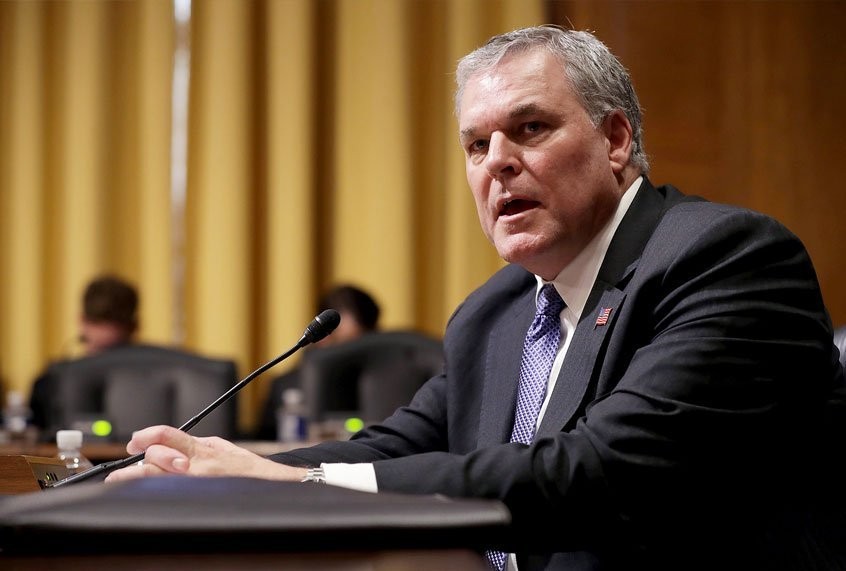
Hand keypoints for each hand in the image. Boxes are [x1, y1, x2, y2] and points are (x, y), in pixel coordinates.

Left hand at [104, 425, 306, 482]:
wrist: (271, 485)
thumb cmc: (248, 469)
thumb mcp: (222, 447)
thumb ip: (197, 445)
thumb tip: (172, 444)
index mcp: (201, 449)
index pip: (166, 435)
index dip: (145, 436)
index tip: (134, 442)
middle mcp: (197, 465)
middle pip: (155, 459)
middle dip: (134, 466)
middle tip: (117, 474)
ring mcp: (196, 484)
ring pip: (158, 478)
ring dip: (138, 480)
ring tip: (122, 484)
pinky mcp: (199, 498)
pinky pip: (170, 496)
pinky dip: (155, 495)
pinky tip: (143, 499)